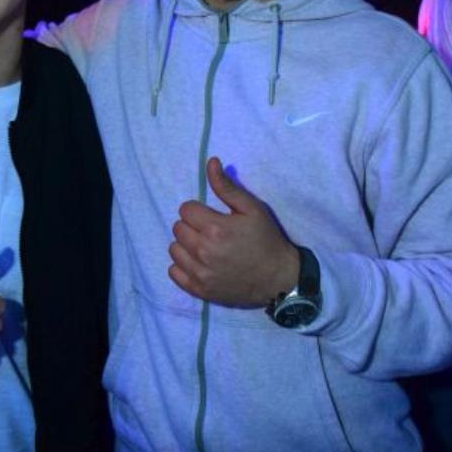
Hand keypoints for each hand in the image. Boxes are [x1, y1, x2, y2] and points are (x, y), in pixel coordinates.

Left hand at [169, 157, 299, 306]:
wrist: (278, 278)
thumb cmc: (266, 240)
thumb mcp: (252, 208)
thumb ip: (227, 186)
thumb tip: (210, 162)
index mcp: (215, 228)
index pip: (185, 209)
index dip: (198, 210)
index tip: (212, 216)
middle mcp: (203, 251)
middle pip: (178, 227)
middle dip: (192, 225)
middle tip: (211, 230)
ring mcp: (200, 273)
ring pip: (174, 249)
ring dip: (185, 245)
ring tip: (204, 246)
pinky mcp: (199, 290)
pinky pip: (174, 272)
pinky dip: (182, 266)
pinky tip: (198, 262)